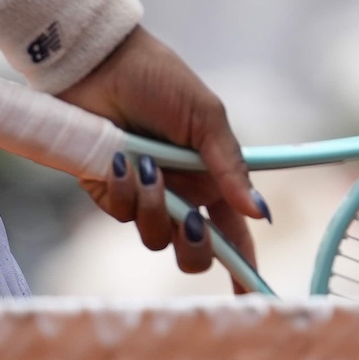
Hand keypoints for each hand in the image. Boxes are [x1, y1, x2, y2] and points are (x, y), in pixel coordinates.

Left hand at [52, 28, 264, 284]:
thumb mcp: (205, 116)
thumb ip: (230, 166)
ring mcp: (143, 195)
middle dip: (194, 246)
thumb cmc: (158, 79)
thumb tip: (260, 212)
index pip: (233, 230)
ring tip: (146, 166)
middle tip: (190, 222)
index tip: (252, 297)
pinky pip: (120, 214)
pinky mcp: (108, 192)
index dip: (244, 265)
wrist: (98, 62)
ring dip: (154, 208)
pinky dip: (123, 191)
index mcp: (211, 176)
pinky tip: (119, 159)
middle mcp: (179, 192)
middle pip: (194, 251)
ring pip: (155, 237)